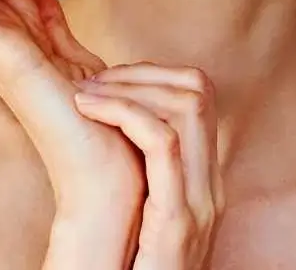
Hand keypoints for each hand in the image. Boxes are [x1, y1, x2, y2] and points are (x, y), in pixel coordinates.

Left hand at [73, 63, 225, 269]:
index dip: (154, 75)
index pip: (198, 97)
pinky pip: (164, 143)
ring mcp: (199, 205)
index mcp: (201, 182)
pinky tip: (91, 110)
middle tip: (92, 80)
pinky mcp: (177, 225)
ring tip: (86, 95)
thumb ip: (139, 176)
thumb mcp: (137, 219)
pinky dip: (127, 113)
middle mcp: (209, 188)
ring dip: (129, 85)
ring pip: (187, 105)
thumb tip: (111, 121)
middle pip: (198, 90)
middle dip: (142, 71)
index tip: (109, 80)